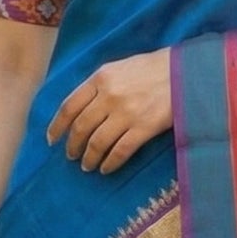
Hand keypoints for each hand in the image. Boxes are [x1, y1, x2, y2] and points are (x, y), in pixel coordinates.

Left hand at [45, 49, 172, 173]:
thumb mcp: (119, 68)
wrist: (184, 72)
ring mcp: (126, 113)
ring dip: (89, 157)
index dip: (57, 126)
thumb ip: (99, 85)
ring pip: (97, 142)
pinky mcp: (144, 128)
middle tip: (71, 156)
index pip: (69, 106)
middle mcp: (109, 96)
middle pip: (81, 127)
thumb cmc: (151, 69)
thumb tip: (81, 108)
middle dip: (72, 145)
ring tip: (87, 166)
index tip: (52, 140)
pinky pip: (120, 151)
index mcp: (100, 78)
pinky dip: (110, 163)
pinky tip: (106, 168)